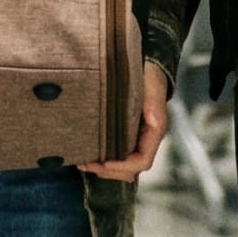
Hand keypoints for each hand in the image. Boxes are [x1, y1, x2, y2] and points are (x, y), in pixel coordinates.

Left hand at [80, 62, 173, 182]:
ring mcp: (138, 139)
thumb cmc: (145, 75)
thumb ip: (144, 105)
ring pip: (124, 166)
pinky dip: (104, 159)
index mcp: (154, 131)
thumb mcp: (146, 88)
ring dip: (104, 168)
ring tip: (83, 163)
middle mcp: (147, 139)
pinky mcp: (127, 135)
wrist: (147, 65)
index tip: (103, 163)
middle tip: (85, 164)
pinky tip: (88, 155)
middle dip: (108, 171)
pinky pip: (119, 155)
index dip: (123, 166)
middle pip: (131, 169)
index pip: (142, 161)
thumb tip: (130, 121)